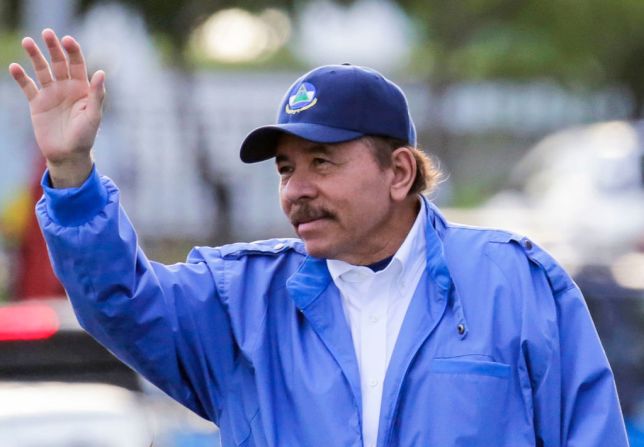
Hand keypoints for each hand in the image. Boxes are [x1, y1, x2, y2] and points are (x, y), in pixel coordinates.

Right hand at [8, 28, 104, 187]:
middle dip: (53, 48)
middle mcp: (66, 87)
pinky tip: (14, 67)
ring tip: (28, 42)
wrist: (68, 155)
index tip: (67, 40)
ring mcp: (51, 94)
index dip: (73, 51)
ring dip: (35, 56)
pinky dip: (21, 77)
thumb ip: (97, 94)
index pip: (77, 64)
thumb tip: (101, 73)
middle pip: (59, 62)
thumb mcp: (93, 116)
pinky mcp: (37, 103)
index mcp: (82, 88)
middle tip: (47, 32)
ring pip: (42, 70)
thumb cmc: (85, 136)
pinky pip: (28, 87)